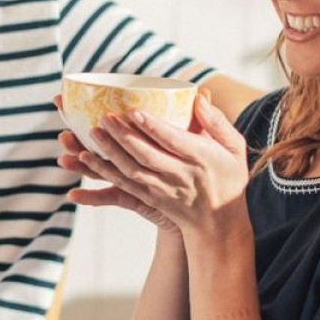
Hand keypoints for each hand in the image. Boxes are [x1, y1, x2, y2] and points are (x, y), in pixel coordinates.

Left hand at [71, 95, 249, 237]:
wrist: (218, 224)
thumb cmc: (228, 178)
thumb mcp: (234, 148)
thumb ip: (216, 121)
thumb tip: (200, 95)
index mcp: (200, 159)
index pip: (172, 140)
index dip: (152, 127)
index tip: (134, 111)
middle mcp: (179, 176)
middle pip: (146, 155)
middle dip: (122, 136)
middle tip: (103, 117)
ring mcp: (162, 190)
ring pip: (130, 171)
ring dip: (108, 153)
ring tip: (91, 134)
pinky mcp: (149, 199)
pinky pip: (122, 186)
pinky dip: (103, 174)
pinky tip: (86, 159)